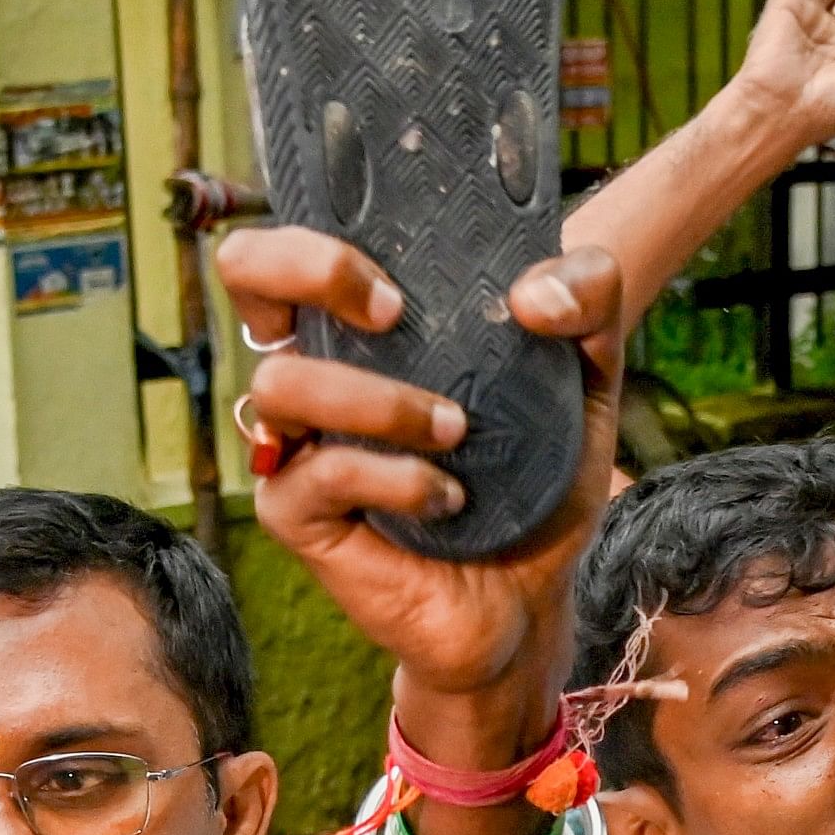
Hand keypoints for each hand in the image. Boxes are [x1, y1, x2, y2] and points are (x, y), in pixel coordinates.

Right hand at [218, 230, 624, 717]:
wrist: (527, 599)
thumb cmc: (534, 476)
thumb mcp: (587, 379)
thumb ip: (590, 302)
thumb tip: (533, 294)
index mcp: (362, 324)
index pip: (293, 241)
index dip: (317, 234)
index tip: (400, 284)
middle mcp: (315, 368)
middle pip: (243, 272)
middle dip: (308, 267)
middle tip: (392, 312)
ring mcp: (294, 442)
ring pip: (279, 384)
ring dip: (378, 401)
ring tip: (456, 432)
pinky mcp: (297, 515)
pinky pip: (318, 474)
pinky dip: (393, 479)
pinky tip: (448, 500)